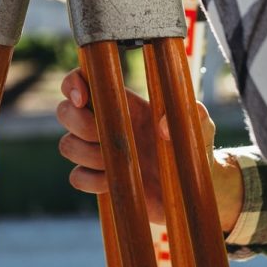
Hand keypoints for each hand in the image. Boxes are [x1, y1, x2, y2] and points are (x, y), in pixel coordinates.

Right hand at [56, 68, 244, 232]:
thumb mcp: (202, 125)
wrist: (196, 186)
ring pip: (66, 145)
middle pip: (64, 112)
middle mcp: (106, 124)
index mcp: (123, 103)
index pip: (83, 80)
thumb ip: (193, 114)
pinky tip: (113, 181)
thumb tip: (162, 126)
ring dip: (86, 153)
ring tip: (117, 161)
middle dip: (78, 123)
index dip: (72, 84)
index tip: (83, 99)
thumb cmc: (196, 147)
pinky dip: (91, 179)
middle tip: (104, 136)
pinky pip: (76, 177)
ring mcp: (100, 153)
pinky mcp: (101, 180)